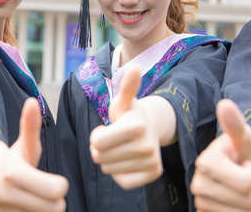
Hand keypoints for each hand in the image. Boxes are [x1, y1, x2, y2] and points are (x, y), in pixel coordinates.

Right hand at [0, 98, 68, 211]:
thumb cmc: (7, 164)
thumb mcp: (20, 147)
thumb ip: (29, 127)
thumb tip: (32, 102)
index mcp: (11, 173)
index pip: (57, 191)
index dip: (59, 187)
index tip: (53, 182)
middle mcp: (2, 196)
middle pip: (55, 208)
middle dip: (53, 201)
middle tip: (41, 193)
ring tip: (29, 202)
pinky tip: (22, 211)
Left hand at [89, 66, 167, 189]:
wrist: (152, 128)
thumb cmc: (129, 114)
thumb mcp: (124, 100)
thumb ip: (126, 87)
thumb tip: (134, 67)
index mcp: (136, 126)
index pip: (96, 142)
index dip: (97, 135)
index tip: (108, 128)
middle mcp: (146, 146)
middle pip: (100, 157)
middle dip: (100, 149)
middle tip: (113, 139)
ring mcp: (152, 162)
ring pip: (109, 170)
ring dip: (109, 160)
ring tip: (121, 148)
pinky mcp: (153, 175)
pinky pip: (122, 182)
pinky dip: (119, 173)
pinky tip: (127, 161)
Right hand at [190, 99, 250, 211]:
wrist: (225, 174)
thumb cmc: (236, 155)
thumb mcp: (241, 139)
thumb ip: (235, 124)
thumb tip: (225, 103)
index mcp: (206, 162)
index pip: (247, 182)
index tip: (243, 164)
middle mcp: (198, 184)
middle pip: (247, 200)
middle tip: (240, 179)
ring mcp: (200, 202)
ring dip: (246, 203)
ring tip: (237, 191)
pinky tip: (233, 204)